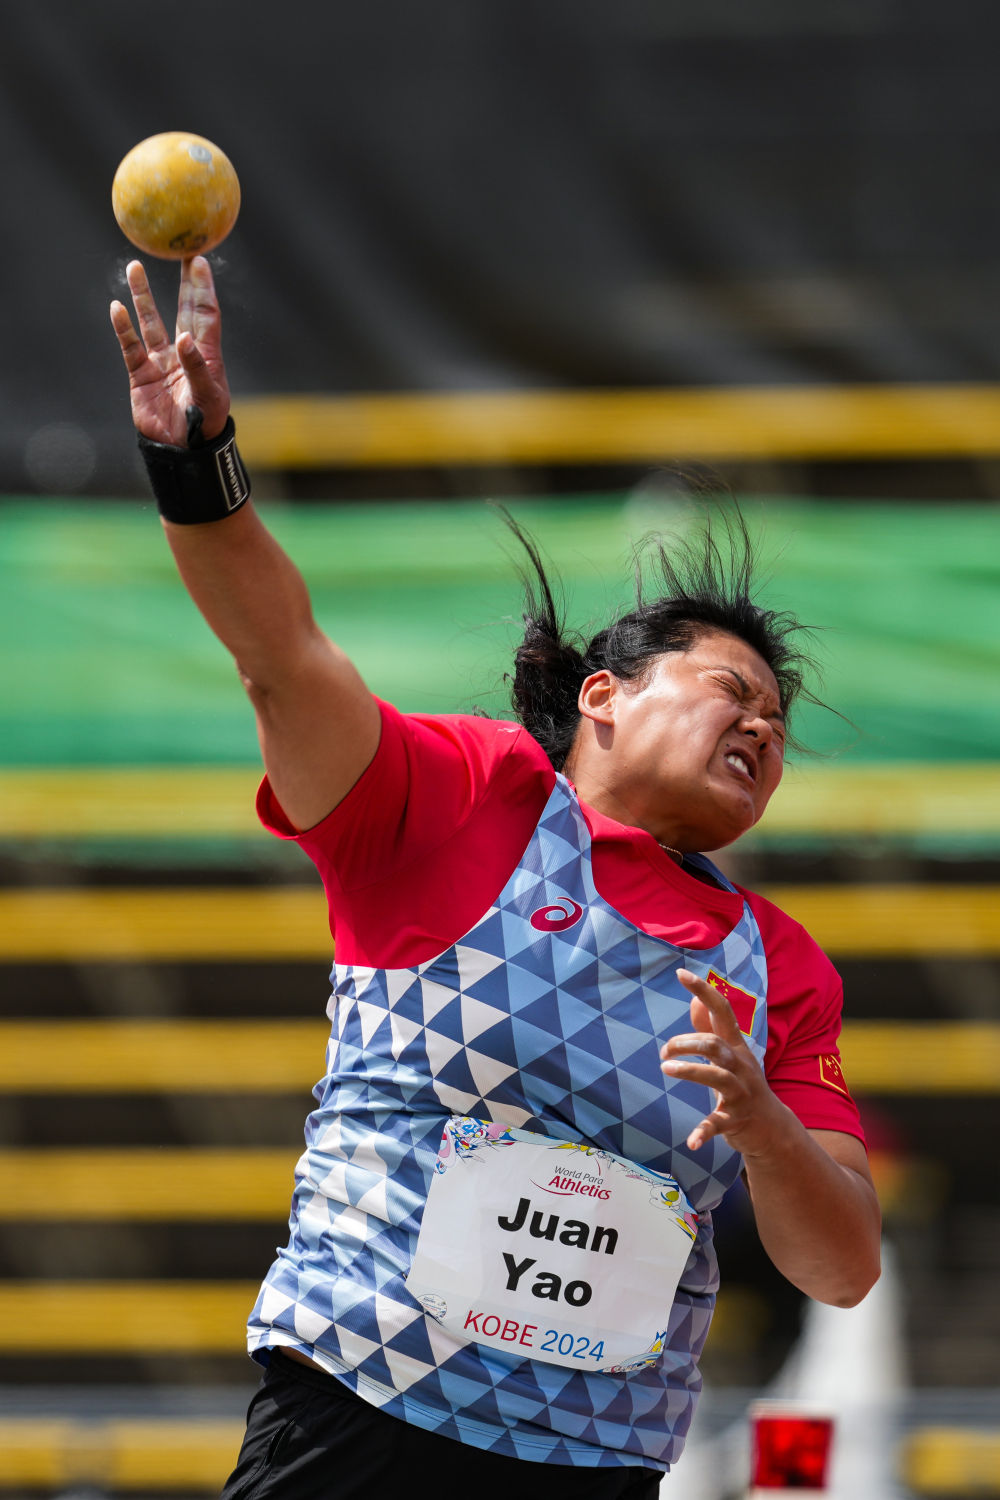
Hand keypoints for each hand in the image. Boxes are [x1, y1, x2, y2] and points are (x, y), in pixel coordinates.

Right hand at [110, 256, 230, 445]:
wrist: (182, 450)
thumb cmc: (204, 425)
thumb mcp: (208, 397)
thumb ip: (197, 367)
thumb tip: (184, 338)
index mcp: (207, 355)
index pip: (205, 313)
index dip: (202, 287)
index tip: (199, 260)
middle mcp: (183, 353)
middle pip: (181, 309)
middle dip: (180, 282)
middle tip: (176, 251)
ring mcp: (161, 362)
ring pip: (151, 321)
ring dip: (143, 296)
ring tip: (135, 268)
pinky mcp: (141, 375)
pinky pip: (130, 346)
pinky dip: (123, 328)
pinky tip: (116, 307)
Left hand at [660, 968, 785, 1154]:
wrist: (773, 1129)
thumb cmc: (743, 1085)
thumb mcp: (730, 1055)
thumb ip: (712, 1028)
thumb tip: (694, 999)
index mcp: (736, 1047)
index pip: (722, 1011)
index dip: (704, 991)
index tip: (682, 973)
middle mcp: (740, 1066)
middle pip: (715, 1044)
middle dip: (687, 1042)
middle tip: (664, 1051)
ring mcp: (740, 1093)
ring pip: (717, 1077)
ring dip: (690, 1071)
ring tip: (666, 1068)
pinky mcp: (736, 1120)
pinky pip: (718, 1123)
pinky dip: (704, 1132)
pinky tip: (691, 1141)